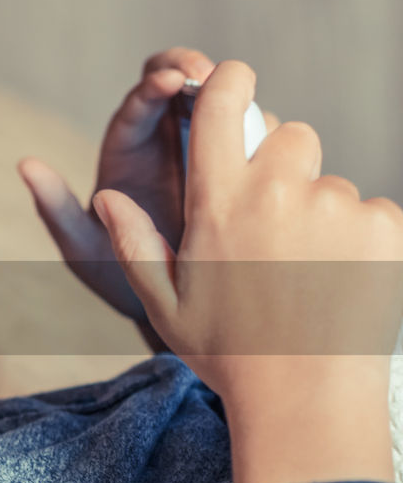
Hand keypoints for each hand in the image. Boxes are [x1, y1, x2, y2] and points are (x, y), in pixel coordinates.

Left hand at [17, 47, 278, 325]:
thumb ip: (56, 210)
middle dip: (193, 69)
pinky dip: (261, 130)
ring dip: (235, 97)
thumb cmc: (117, 279)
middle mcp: (163, 144)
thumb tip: (26, 165)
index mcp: (124, 155)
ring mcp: (205, 153)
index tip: (174, 81)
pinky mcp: (239, 171)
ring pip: (221, 105)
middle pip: (177, 82)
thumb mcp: (83, 250)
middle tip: (213, 76)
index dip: (152, 88)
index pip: (135, 107)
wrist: (169, 312)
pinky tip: (274, 144)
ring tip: (248, 110)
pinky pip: (252, 138)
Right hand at [91, 59, 402, 482]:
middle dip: (283, 167)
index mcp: (220, 201)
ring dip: (321, 212)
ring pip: (332, 183)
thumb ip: (134, 243)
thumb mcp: (165, 303)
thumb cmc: (230, 354)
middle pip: (292, 136)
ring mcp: (337, 207)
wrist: (307, 400)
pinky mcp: (383, 227)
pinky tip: (340, 283)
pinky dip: (361, 238)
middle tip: (272, 224)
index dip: (232, 82)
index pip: (228, 100)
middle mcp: (279, 192)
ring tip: (307, 273)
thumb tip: (107, 196)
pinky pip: (372, 212)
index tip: (234, 88)